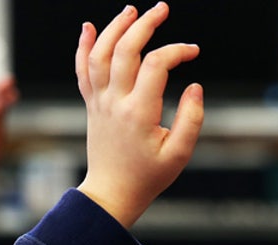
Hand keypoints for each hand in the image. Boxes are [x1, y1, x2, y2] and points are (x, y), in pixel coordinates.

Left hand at [75, 2, 203, 227]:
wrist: (111, 193)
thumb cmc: (148, 176)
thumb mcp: (180, 154)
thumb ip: (191, 119)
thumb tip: (194, 86)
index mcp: (138, 113)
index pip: (155, 65)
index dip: (176, 51)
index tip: (193, 52)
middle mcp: (114, 103)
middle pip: (124, 51)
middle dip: (144, 24)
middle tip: (161, 8)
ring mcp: (99, 103)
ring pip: (99, 56)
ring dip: (113, 29)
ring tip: (131, 11)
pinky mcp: (91, 106)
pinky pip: (82, 71)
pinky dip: (83, 47)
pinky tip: (89, 27)